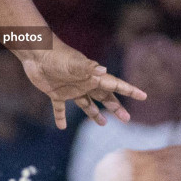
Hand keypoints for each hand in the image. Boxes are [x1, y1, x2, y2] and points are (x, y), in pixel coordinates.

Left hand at [18, 42, 146, 129]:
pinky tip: (61, 127)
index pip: (115, 84)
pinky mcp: (55, 93)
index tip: (143, 96)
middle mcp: (84, 83)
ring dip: (94, 113)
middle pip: (104, 97)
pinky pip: (59, 108)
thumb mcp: (73, 63)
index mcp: (92, 77)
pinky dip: (60, 117)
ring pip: (86, 104)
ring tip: (103, 124)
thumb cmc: (56, 56)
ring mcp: (70, 89)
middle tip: (127, 119)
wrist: (36, 52)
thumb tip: (104, 71)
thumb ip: (87, 68)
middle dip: (115, 107)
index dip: (129, 91)